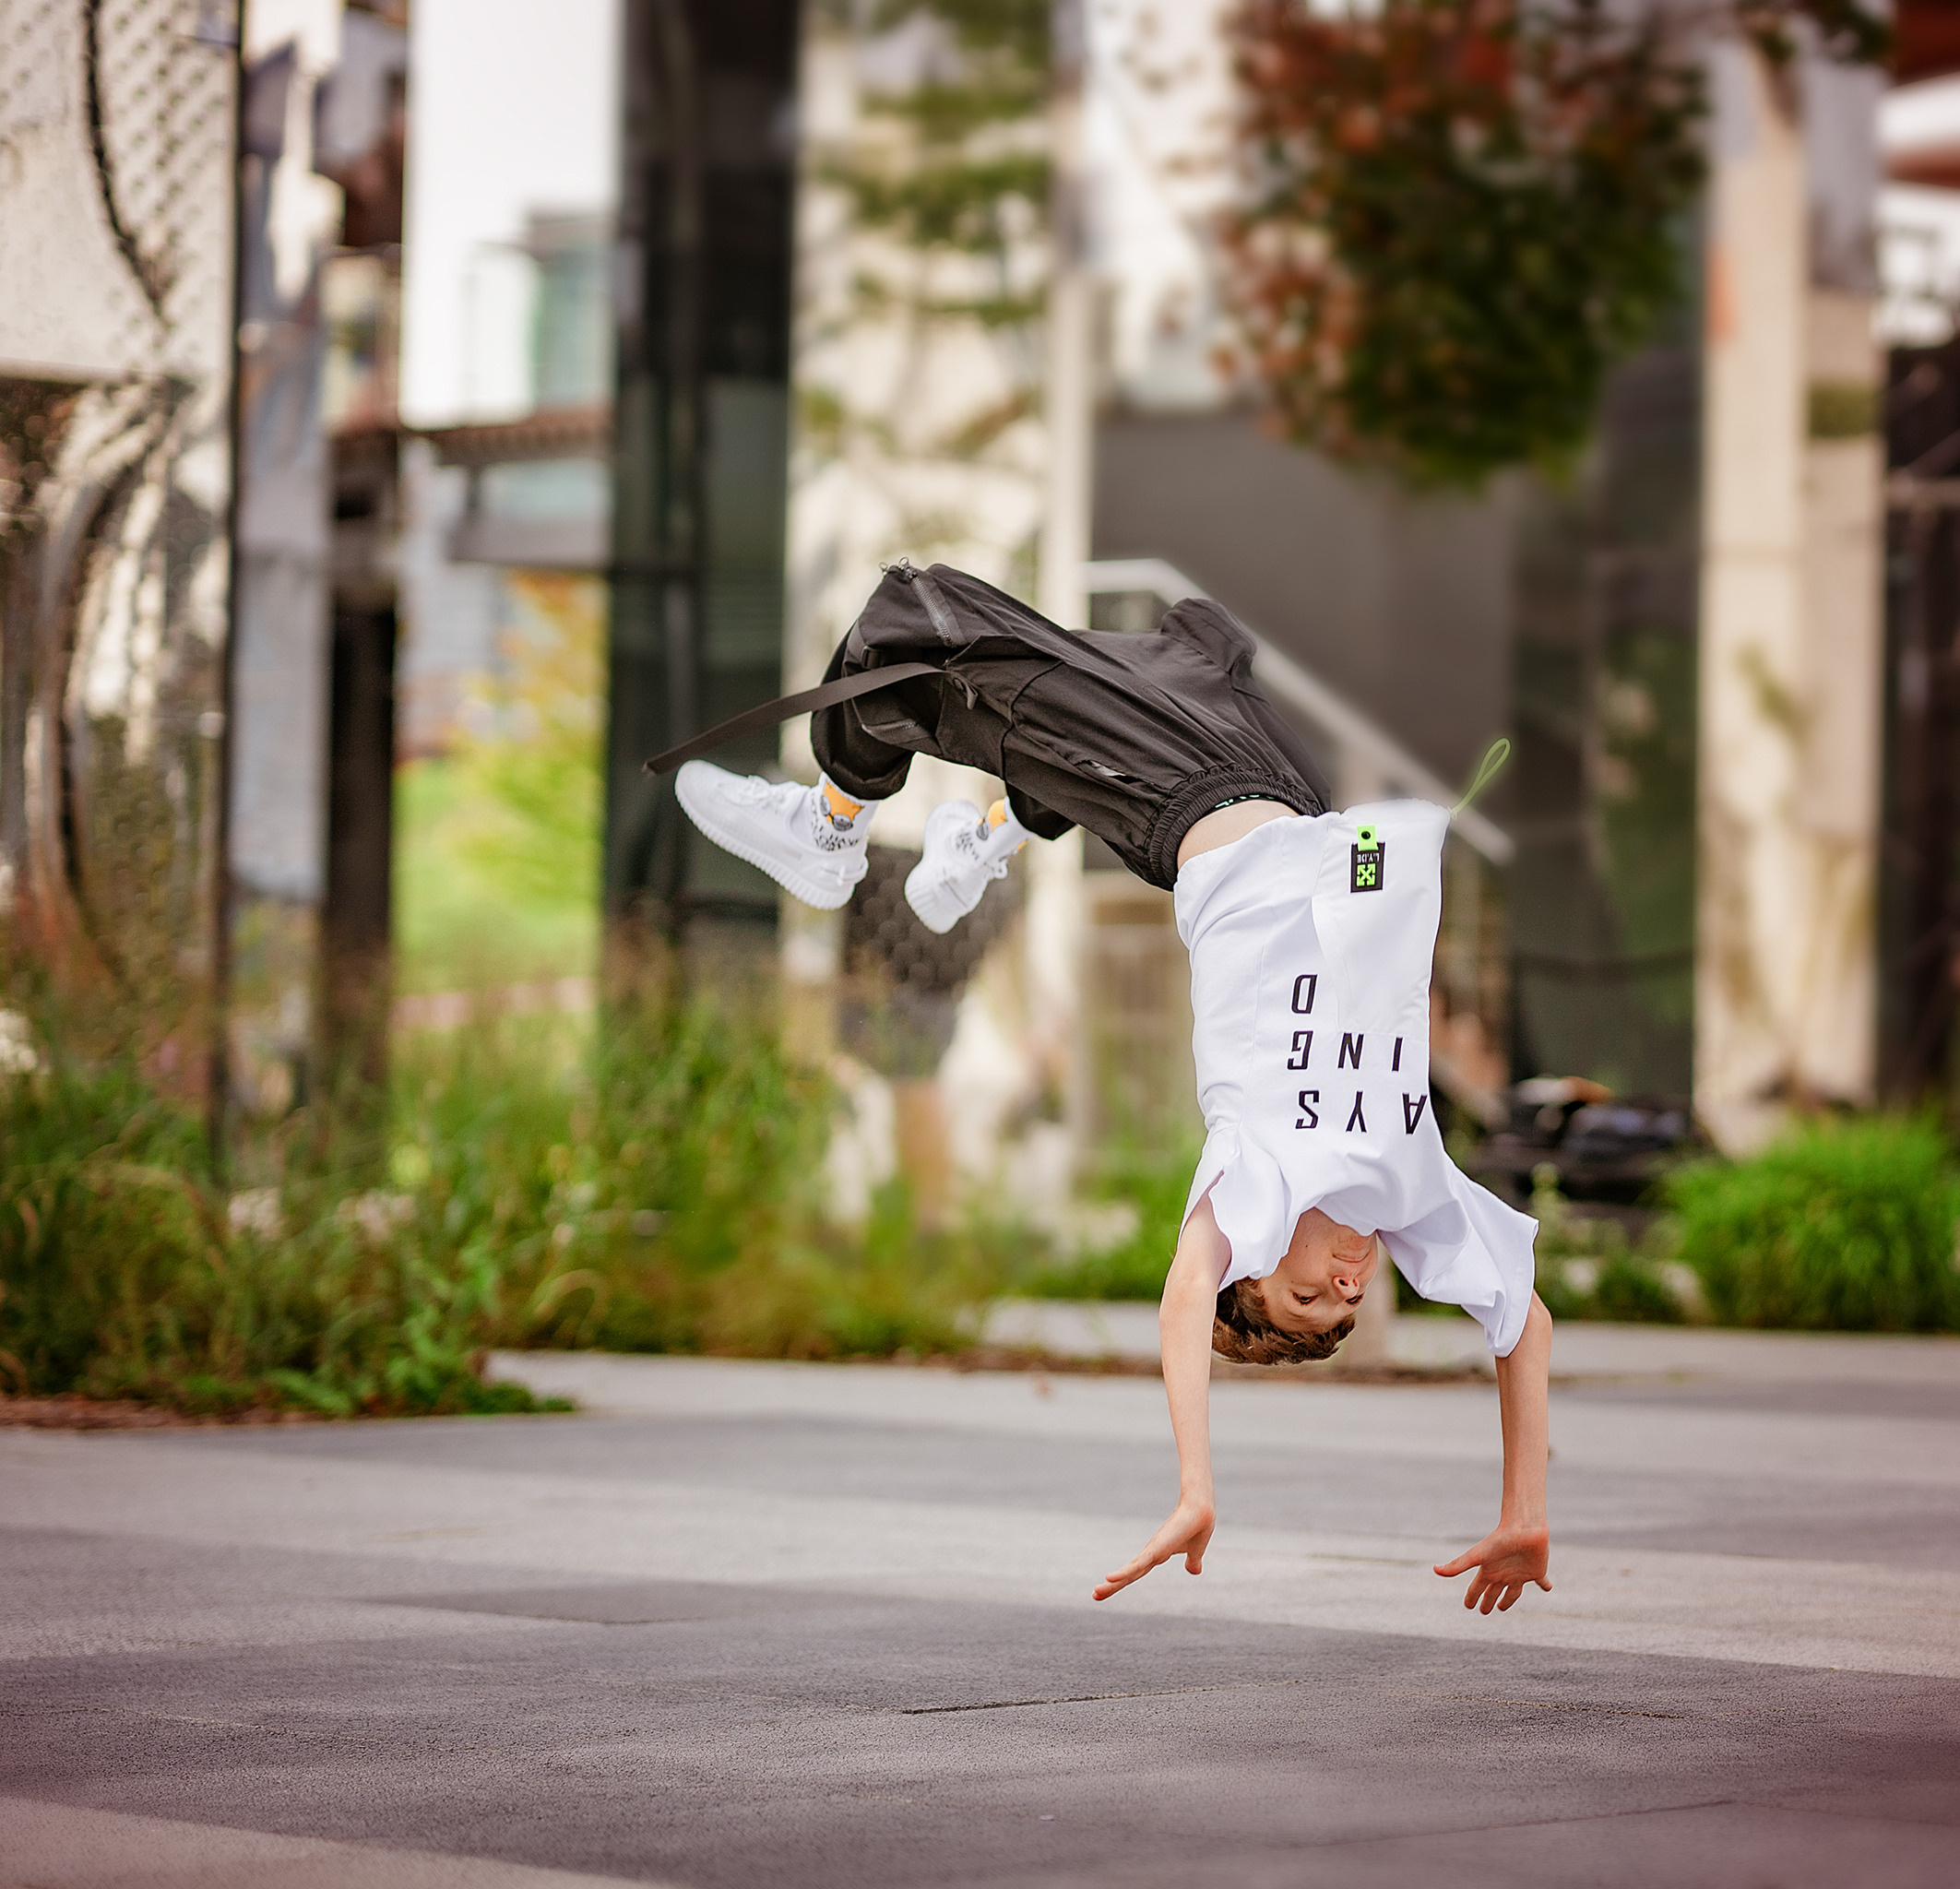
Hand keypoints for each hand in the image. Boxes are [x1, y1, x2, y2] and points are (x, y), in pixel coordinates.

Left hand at [1093, 1497, 1215, 1600]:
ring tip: (1096, 1592)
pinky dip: (1124, 1573)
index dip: (1122, 1581)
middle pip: (1128, 1574)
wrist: (1203, 1511)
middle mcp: (1150, 1554)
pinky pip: (1138, 1565)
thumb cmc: (1197, 1528)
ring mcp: (1152, 1552)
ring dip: (1112, 1583)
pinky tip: (1110, 1578)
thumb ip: (1192, 1561)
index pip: (1135, 1572)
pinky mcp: (1155, 1549)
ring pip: (1129, 1572)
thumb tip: (1194, 1570)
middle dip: (1112, 1586)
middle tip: (1095, 1595)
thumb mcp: (1195, 1551)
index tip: (1108, 1587)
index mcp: (1156, 1555)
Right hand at [1434, 1521, 1551, 1613]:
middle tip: (1483, 1612)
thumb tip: (1434, 1570)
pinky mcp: (1537, 1572)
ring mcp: (1520, 1574)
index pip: (1477, 1589)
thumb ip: (1457, 1565)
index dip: (1472, 1598)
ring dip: (1508, 1600)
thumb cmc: (1499, 1541)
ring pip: (1513, 1591)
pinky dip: (1545, 1585)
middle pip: (1493, 1592)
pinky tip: (1548, 1587)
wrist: (1523, 1529)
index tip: (1468, 1606)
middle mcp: (1504, 1574)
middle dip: (1487, 1602)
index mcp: (1490, 1572)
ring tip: (1503, 1606)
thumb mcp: (1477, 1556)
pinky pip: (1542, 1581)